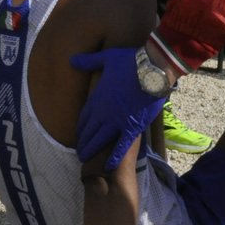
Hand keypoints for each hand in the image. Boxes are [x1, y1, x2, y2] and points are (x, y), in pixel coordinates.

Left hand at [70, 46, 168, 170]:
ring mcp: (117, 121)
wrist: (152, 69)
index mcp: (98, 97)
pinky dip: (114, 156)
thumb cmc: (130, 62)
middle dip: (83, 142)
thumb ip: (89, 61)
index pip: (84, 116)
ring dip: (91, 149)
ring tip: (85, 159)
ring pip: (100, 140)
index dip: (80, 126)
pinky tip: (108, 165)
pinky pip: (121, 145)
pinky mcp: (132, 127)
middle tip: (79, 151)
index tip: (78, 133)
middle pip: (89, 131)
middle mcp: (104, 113)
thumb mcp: (106, 58)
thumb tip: (72, 59)